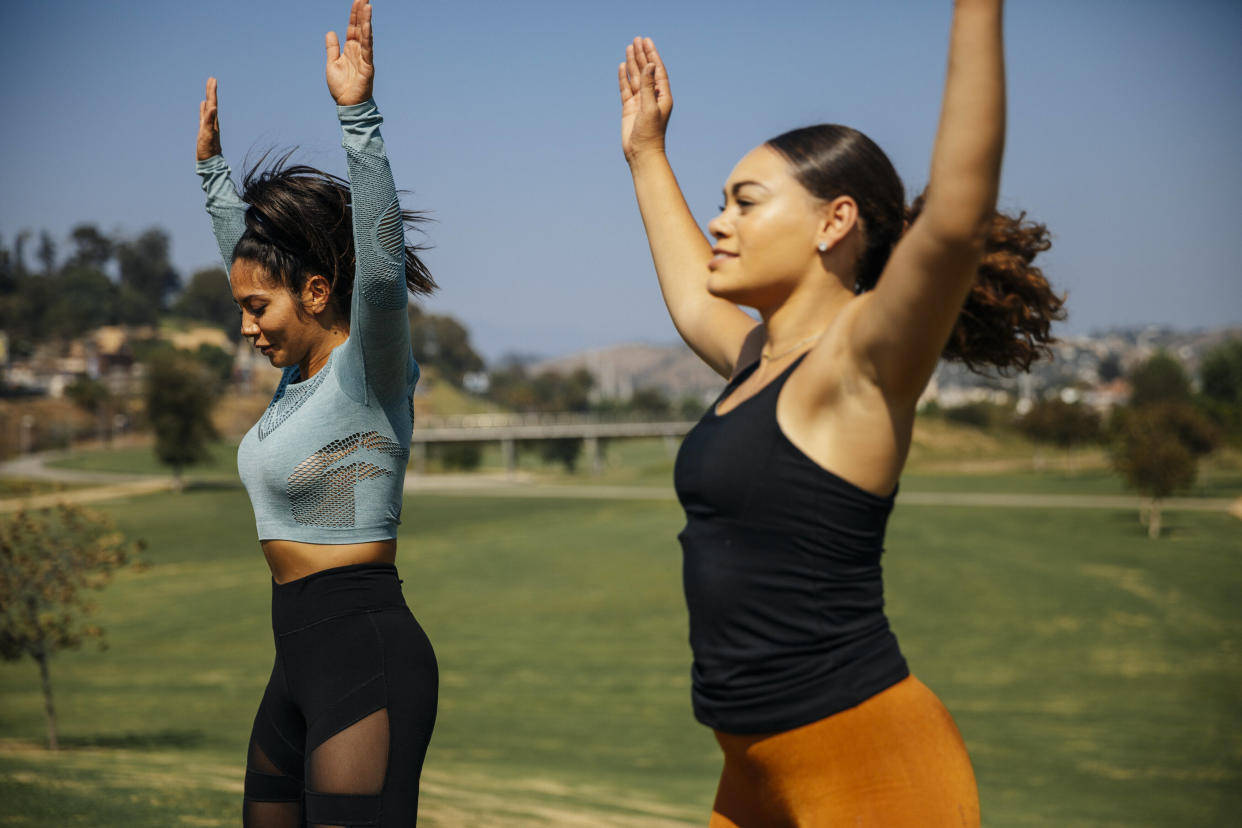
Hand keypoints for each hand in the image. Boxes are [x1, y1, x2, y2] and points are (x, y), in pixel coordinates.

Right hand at [197, 77, 221, 160]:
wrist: (210, 163)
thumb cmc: (208, 150)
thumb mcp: (208, 135)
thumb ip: (210, 121)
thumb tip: (213, 108)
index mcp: (213, 121)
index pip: (213, 103)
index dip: (212, 91)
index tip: (213, 79)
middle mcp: (212, 122)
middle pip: (212, 103)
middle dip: (211, 91)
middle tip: (212, 79)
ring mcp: (208, 126)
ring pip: (209, 108)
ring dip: (209, 99)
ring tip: (209, 90)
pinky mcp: (205, 130)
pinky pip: (204, 116)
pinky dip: (204, 110)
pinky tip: (203, 105)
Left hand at [326, 0, 374, 106]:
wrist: (347, 105)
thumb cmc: (341, 87)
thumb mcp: (332, 63)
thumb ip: (332, 48)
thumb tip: (331, 32)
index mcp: (350, 49)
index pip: (353, 27)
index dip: (354, 14)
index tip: (358, 0)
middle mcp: (358, 51)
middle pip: (360, 27)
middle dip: (362, 12)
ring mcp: (364, 58)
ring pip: (365, 35)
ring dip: (366, 21)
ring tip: (367, 6)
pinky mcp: (367, 66)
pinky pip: (367, 49)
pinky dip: (367, 37)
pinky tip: (367, 26)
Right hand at [619, 37, 672, 164]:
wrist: (641, 153)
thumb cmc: (650, 133)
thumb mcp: (650, 107)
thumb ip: (648, 86)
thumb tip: (649, 65)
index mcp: (662, 96)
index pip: (657, 70)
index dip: (652, 55)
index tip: (647, 42)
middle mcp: (652, 97)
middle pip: (646, 71)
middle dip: (642, 55)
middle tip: (637, 39)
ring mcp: (640, 102)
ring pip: (635, 78)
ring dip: (632, 63)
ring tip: (629, 48)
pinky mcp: (629, 109)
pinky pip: (626, 89)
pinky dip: (624, 78)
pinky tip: (621, 67)